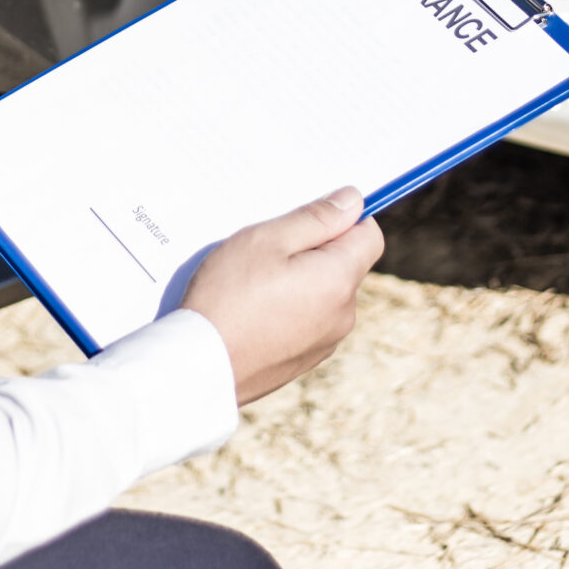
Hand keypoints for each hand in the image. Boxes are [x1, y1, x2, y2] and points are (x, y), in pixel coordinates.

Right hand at [182, 188, 382, 405]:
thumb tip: (352, 201)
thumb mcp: (266, 241)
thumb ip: (315, 218)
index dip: (345, 218)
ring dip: (299, 280)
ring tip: (252, 282)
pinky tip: (251, 310)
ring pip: (323, 294)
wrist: (199, 368)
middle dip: (314, 250)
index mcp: (340, 280)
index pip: (369, 236)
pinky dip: (288, 308)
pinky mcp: (303, 360)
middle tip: (267, 247)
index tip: (308, 214)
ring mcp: (324, 342)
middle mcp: (343, 314)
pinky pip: (306, 321)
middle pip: (344, 265)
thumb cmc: (228, 297)